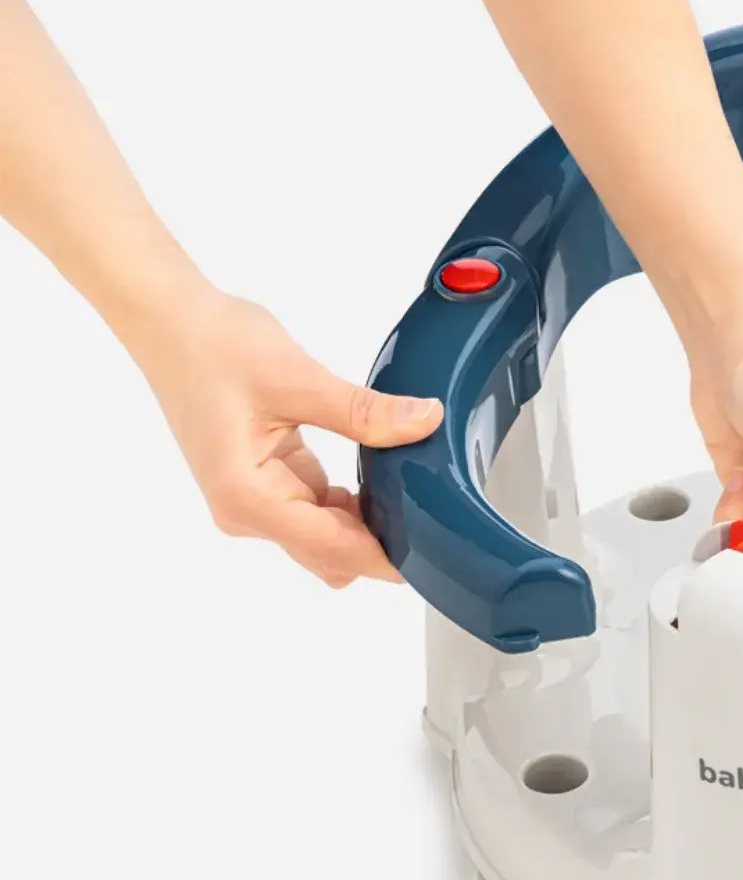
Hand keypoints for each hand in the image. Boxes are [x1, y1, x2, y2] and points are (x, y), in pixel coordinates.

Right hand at [137, 290, 442, 586]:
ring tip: (403, 483)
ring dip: (364, 521)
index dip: (386, 557)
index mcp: (248, 497)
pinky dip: (347, 503)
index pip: (333, 549)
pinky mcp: (263, 486)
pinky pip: (316, 512)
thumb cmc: (214, 346)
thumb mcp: (299, 378)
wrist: (172, 322)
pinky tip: (372, 472)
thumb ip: (364, 412)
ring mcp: (253, 503)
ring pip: (325, 539)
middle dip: (379, 542)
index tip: (433, 552)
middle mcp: (246, 513)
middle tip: (429, 508)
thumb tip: (424, 421)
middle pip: (330, 555)